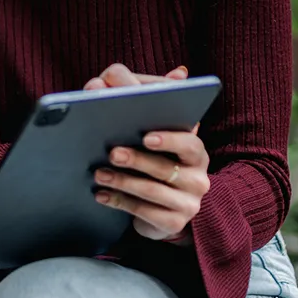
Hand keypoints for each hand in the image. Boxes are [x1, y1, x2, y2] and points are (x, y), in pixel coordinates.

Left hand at [83, 64, 208, 243]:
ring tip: (98, 173)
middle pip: (168, 169)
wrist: (165, 209)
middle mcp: (199, 178)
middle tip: (112, 152)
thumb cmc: (156, 160)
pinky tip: (101, 195)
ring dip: (123, 182)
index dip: (170, 138)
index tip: (145, 136)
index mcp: (196, 151)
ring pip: (154, 192)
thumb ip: (152, 102)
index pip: (191, 142)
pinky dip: (120, 202)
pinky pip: (145, 214)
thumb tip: (149, 73)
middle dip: (137, 160)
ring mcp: (189, 203)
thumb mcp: (155, 133)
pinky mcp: (173, 224)